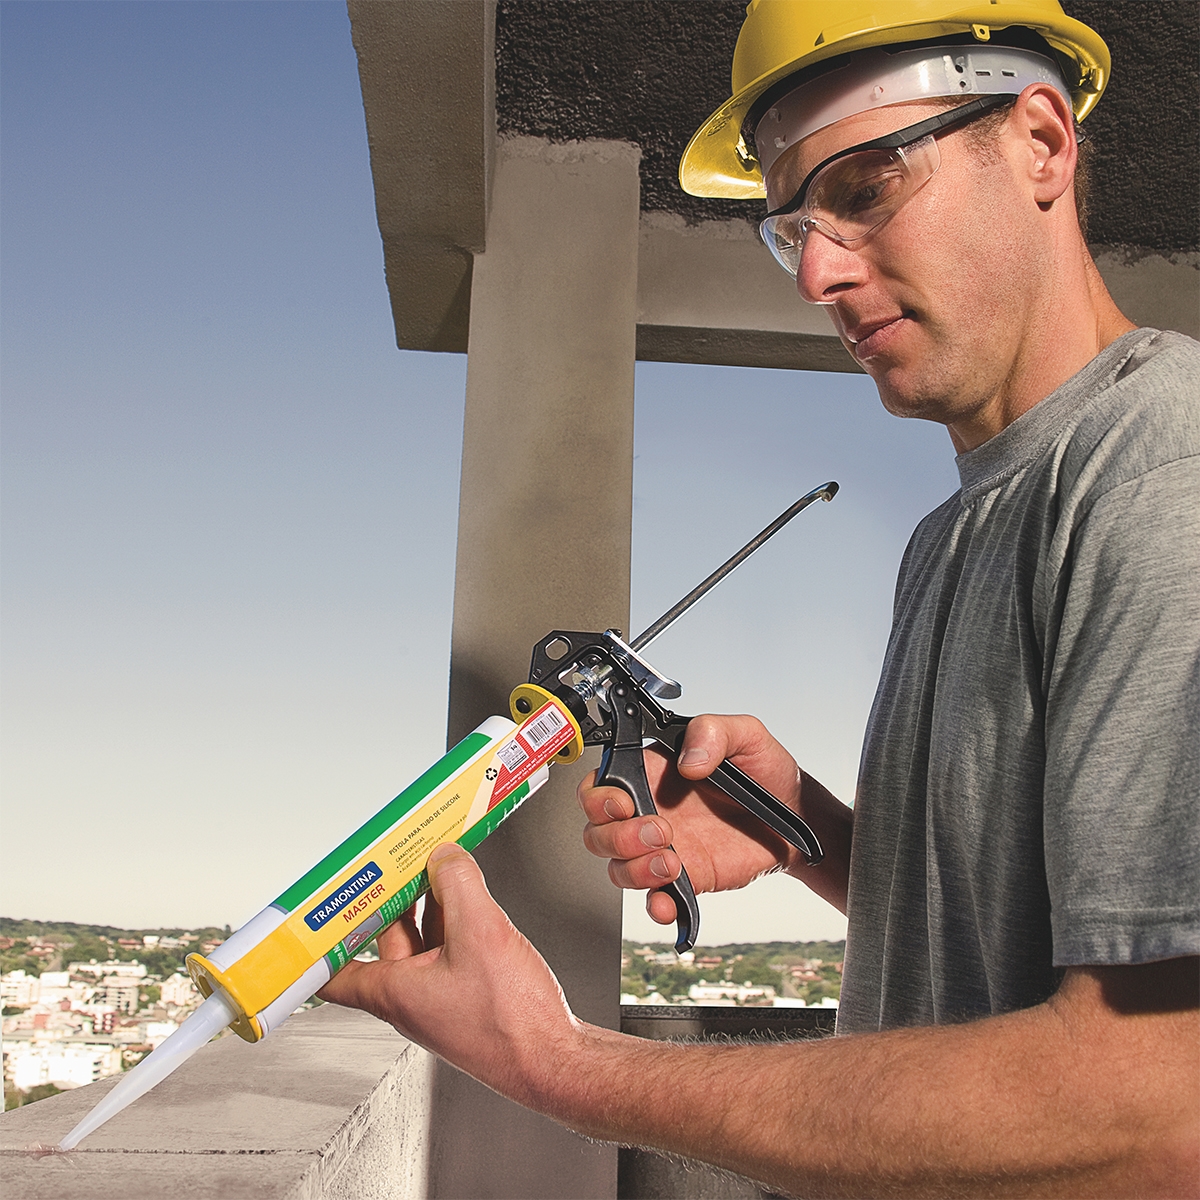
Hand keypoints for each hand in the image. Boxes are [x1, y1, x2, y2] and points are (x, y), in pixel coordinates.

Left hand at [317, 843, 579, 1106]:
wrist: (553, 1059)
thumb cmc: (511, 1022)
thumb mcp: (481, 933)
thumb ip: (459, 885)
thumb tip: (445, 856)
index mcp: (395, 992)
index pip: (336, 971)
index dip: (322, 941)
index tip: (317, 910)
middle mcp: (411, 996)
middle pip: (385, 938)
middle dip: (388, 898)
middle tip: (390, 863)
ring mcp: (440, 996)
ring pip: (420, 939)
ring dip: (425, 904)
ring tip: (433, 865)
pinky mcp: (467, 994)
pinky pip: (448, 947)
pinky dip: (452, 918)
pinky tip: (467, 896)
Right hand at [579, 714, 806, 925]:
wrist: (797, 814)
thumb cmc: (765, 771)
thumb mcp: (744, 734)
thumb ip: (711, 732)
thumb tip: (688, 761)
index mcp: (652, 772)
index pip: (600, 785)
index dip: (598, 797)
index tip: (622, 802)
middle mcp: (650, 811)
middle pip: (599, 832)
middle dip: (618, 837)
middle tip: (659, 830)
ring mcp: (664, 848)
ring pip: (619, 868)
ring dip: (635, 870)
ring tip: (672, 861)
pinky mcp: (686, 878)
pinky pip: (656, 899)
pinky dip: (656, 906)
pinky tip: (668, 902)